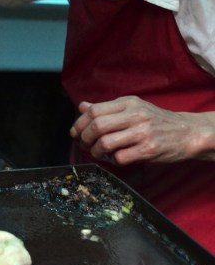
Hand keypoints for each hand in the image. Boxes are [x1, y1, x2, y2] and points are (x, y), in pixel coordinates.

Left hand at [69, 96, 214, 164]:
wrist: (187, 132)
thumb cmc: (157, 121)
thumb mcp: (134, 107)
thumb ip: (108, 108)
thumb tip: (82, 107)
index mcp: (128, 103)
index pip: (94, 110)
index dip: (79, 123)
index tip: (76, 133)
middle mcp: (135, 115)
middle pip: (97, 126)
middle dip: (84, 139)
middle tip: (85, 145)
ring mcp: (142, 133)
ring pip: (105, 143)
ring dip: (96, 152)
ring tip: (99, 153)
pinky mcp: (149, 150)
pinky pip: (120, 158)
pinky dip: (112, 161)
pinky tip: (116, 158)